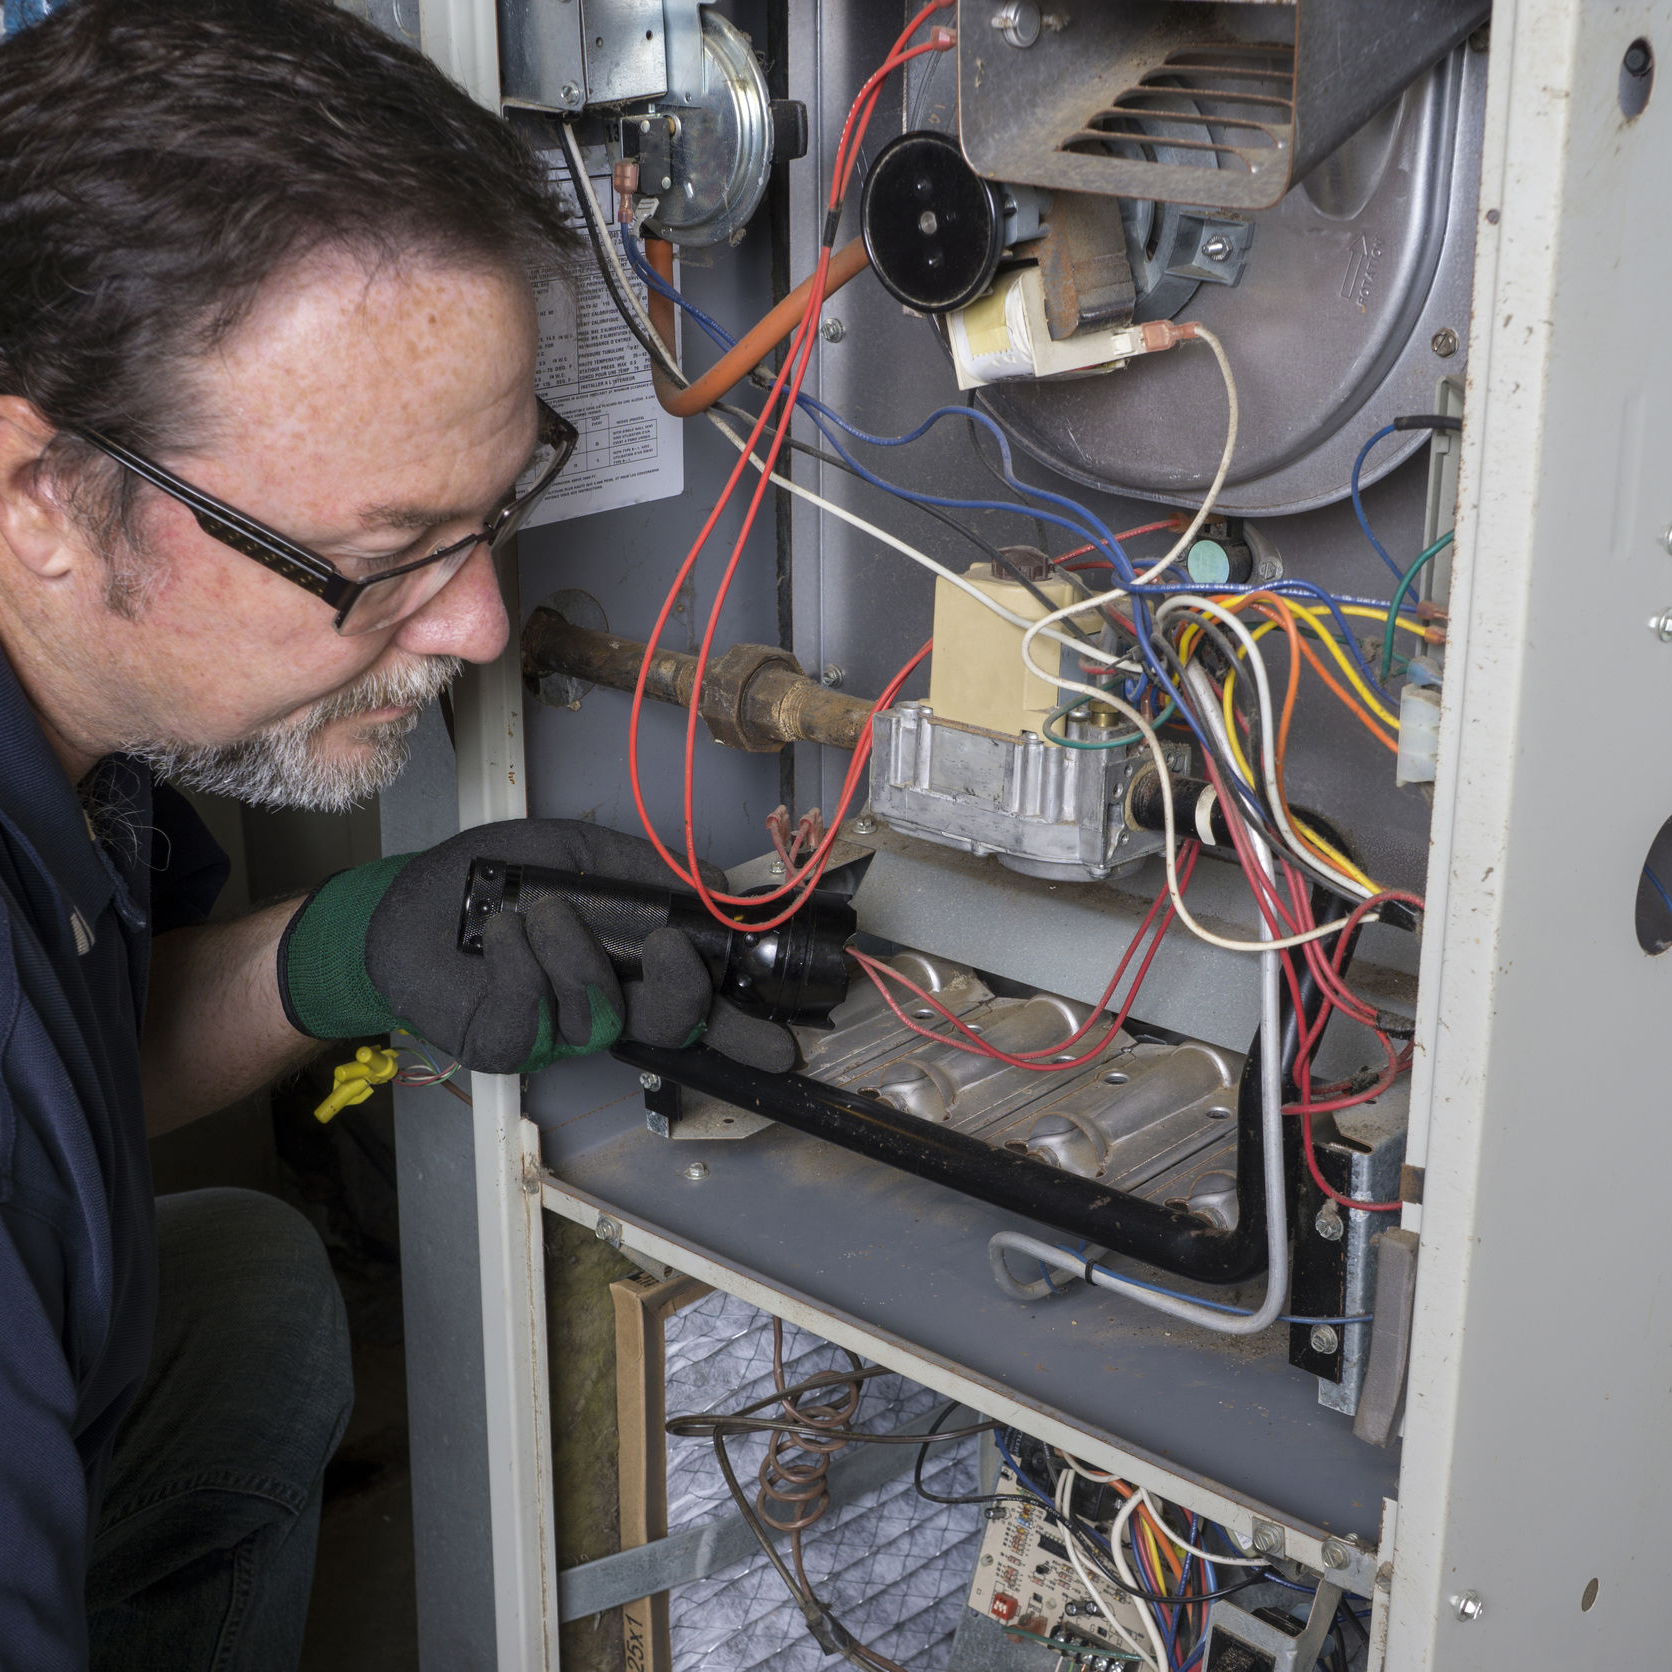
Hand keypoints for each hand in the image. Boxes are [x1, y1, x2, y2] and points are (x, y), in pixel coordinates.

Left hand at [278, 819, 794, 1073]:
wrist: (408, 902)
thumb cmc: (495, 879)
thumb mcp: (579, 853)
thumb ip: (647, 869)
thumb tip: (716, 880)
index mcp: (630, 968)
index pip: (699, 1008)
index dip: (742, 1032)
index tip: (784, 1043)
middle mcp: (602, 1006)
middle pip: (669, 1025)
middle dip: (681, 992)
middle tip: (670, 949)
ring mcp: (555, 1033)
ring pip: (600, 1015)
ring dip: (575, 953)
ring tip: (543, 911)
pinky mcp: (504, 1044)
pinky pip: (533, 1014)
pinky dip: (520, 962)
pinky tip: (502, 932)